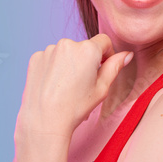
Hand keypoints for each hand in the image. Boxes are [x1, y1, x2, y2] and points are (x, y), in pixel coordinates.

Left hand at [16, 35, 132, 141]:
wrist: (45, 120)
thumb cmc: (75, 107)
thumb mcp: (102, 89)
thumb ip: (115, 67)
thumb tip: (126, 55)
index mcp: (87, 50)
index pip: (104, 41)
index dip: (107, 55)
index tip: (102, 68)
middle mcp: (67, 44)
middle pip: (83, 47)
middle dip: (86, 61)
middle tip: (82, 84)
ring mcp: (49, 50)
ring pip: (66, 52)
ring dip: (69, 63)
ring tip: (66, 86)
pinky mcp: (36, 57)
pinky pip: (50, 57)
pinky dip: (53, 67)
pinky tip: (53, 85)